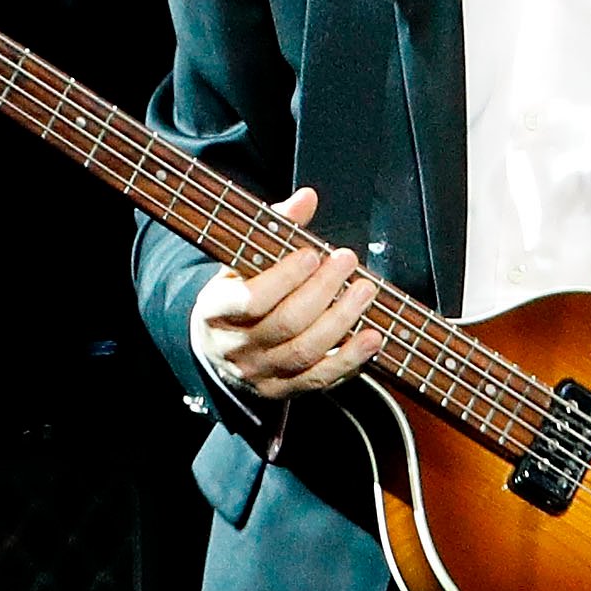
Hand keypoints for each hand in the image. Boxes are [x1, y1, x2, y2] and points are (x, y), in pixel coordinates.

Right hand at [191, 187, 385, 397]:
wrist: (217, 345)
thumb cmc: (236, 291)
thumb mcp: (240, 259)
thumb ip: (273, 227)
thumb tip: (306, 199)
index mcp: (217, 310)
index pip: (251, 300)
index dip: (285, 278)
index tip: (313, 254)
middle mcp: (236, 346)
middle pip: (286, 324)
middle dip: (323, 291)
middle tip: (347, 260)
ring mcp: (260, 373)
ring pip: (305, 353)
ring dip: (342, 321)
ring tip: (365, 291)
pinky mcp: (282, 391)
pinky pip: (320, 380)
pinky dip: (350, 360)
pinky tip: (372, 337)